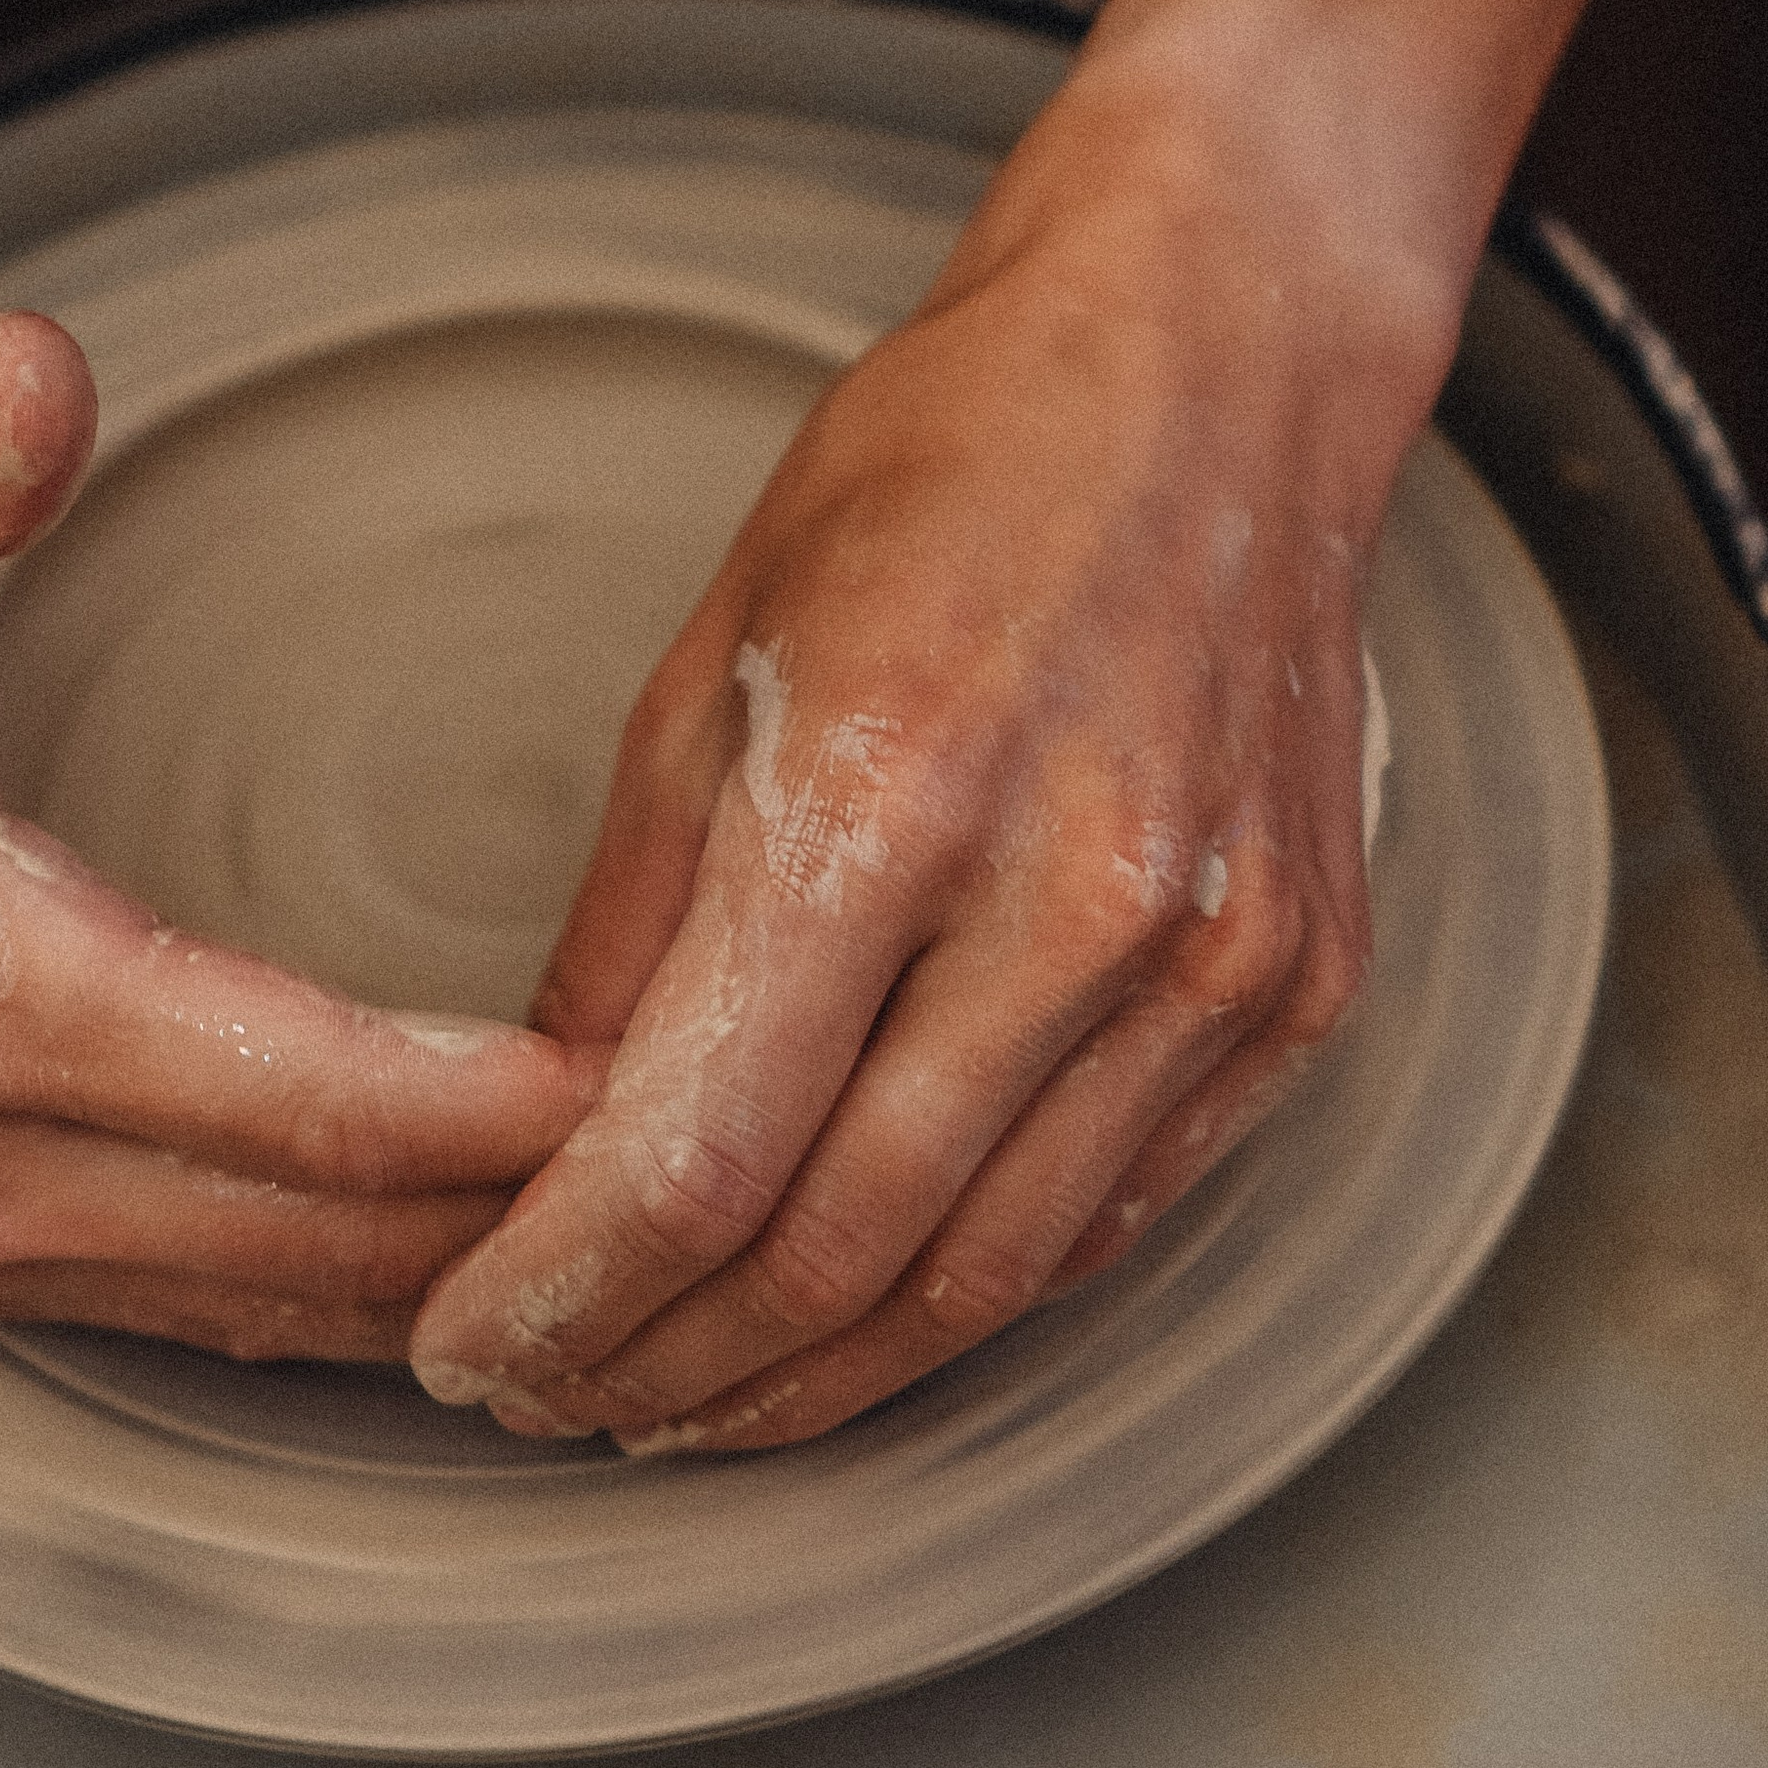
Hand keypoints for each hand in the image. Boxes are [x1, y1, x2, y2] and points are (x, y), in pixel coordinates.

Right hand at [0, 299, 602, 1355]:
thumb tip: (43, 383)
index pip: (285, 1091)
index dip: (489, 1104)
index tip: (664, 1078)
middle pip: (310, 1235)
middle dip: (522, 1211)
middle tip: (729, 1146)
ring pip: (267, 1303)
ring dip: (453, 1271)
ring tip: (650, 1214)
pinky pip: (195, 1308)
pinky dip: (346, 1291)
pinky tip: (472, 1247)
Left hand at [408, 55, 1441, 1450]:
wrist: (1221, 370)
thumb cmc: (950, 470)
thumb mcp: (715, 655)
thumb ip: (635, 925)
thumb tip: (553, 1142)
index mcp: (891, 791)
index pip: (697, 1154)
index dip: (561, 1290)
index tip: (470, 1343)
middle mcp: (1078, 899)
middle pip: (835, 1254)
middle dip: (663, 1363)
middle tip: (552, 1396)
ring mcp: (1214, 962)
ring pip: (983, 1281)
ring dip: (810, 1378)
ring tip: (682, 1397)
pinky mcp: (1298, 993)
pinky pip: (1112, 1217)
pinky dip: (967, 1295)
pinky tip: (857, 1318)